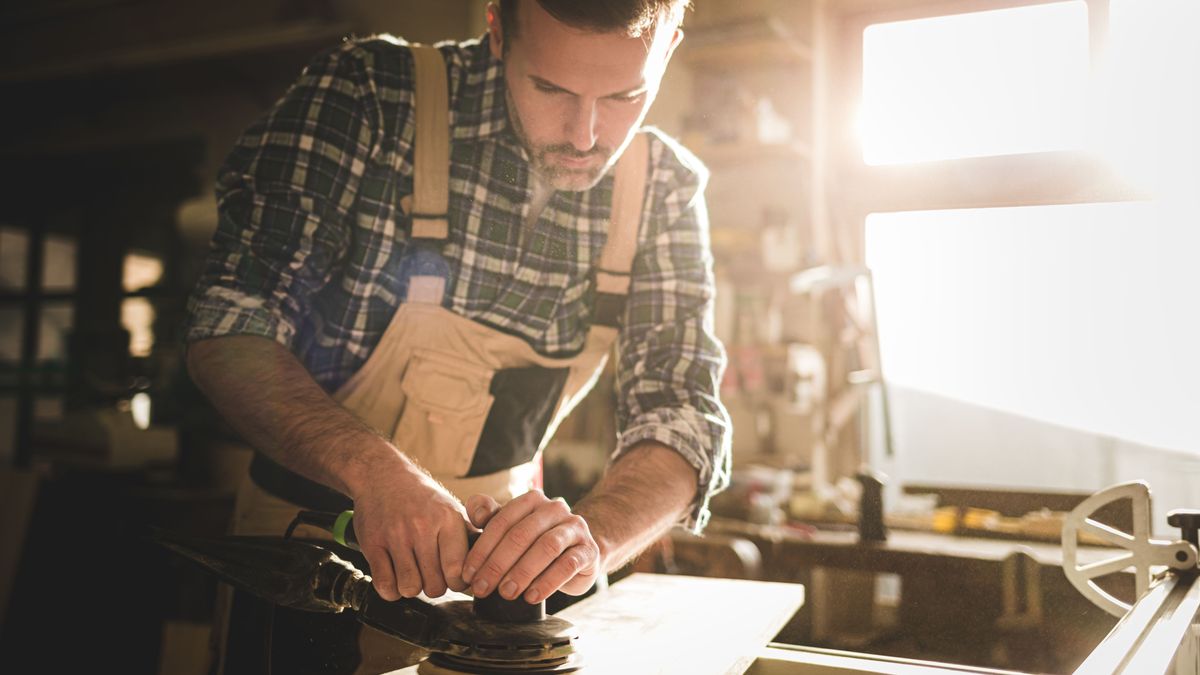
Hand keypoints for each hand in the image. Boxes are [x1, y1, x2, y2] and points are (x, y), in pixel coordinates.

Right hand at [349, 459, 471, 599]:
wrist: (382, 476)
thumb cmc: (422, 498)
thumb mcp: (452, 508)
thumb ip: (470, 535)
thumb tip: (489, 560)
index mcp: (448, 518)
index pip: (458, 571)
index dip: (457, 583)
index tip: (453, 579)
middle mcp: (422, 526)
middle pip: (434, 585)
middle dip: (434, 587)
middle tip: (430, 575)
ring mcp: (396, 535)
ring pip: (409, 588)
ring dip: (411, 587)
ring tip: (413, 574)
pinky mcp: (372, 543)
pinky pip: (385, 585)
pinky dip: (391, 589)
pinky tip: (395, 576)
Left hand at [460, 490, 601, 603]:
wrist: (578, 553)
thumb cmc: (536, 542)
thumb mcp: (512, 528)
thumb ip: (490, 516)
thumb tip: (474, 512)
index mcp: (532, 500)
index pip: (503, 520)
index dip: (482, 548)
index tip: (468, 574)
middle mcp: (555, 508)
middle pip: (522, 534)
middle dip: (498, 564)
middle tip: (482, 588)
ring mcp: (575, 528)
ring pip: (546, 547)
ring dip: (522, 572)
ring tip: (506, 594)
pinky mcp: (589, 550)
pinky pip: (568, 565)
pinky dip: (548, 582)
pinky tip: (532, 597)